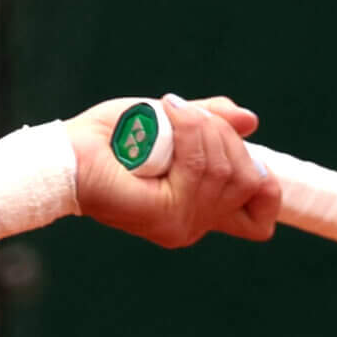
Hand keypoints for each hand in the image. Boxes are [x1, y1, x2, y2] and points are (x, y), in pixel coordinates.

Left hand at [70, 93, 278, 246]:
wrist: (68, 152)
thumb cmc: (112, 138)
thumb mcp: (171, 122)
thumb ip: (211, 122)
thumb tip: (251, 121)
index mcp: (200, 209)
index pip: (261, 219)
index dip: (267, 186)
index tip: (245, 153)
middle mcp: (195, 224)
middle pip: (249, 179)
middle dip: (223, 135)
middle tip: (183, 114)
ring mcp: (182, 224)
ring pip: (226, 168)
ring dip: (201, 126)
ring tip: (169, 112)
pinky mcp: (164, 215)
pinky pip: (198, 166)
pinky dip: (188, 130)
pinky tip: (166, 116)